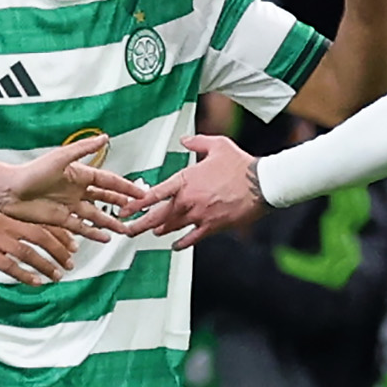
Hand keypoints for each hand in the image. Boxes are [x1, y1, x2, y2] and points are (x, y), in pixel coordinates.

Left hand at [0, 134, 139, 230]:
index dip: (125, 187)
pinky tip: (106, 238)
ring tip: (126, 229)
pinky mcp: (61, 220)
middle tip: (138, 210)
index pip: (108, 181)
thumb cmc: (31, 171)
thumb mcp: (60, 157)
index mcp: (79, 174)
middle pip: (106, 198)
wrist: (8, 191)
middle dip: (123, 204)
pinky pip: (82, 227)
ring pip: (97, 214)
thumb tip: (104, 137)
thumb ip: (83, 149)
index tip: (141, 192)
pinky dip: (94, 232)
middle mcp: (77, 190)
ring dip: (111, 222)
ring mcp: (70, 206)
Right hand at [0, 210, 81, 284]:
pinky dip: (26, 275)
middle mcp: (4, 225)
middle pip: (40, 236)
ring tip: (57, 276)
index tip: (73, 246)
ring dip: (46, 265)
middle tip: (70, 263)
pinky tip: (36, 282)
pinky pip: (11, 266)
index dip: (60, 235)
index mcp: (8, 217)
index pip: (41, 223)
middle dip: (59, 250)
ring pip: (29, 252)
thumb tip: (33, 240)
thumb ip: (12, 229)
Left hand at [123, 134, 266, 248]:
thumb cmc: (240, 164)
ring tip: (150, 232)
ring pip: (172, 227)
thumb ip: (196, 142)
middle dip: (140, 224)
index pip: (154, 194)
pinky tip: (175, 246)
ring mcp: (199, 215)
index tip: (124, 210)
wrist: (261, 183)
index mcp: (186, 180)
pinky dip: (181, 243)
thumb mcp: (217, 145)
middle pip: (158, 216)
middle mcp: (189, 200)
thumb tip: (185, 140)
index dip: (137, 204)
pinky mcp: (212, 226)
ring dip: (159, 230)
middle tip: (128, 229)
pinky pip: (192, 238)